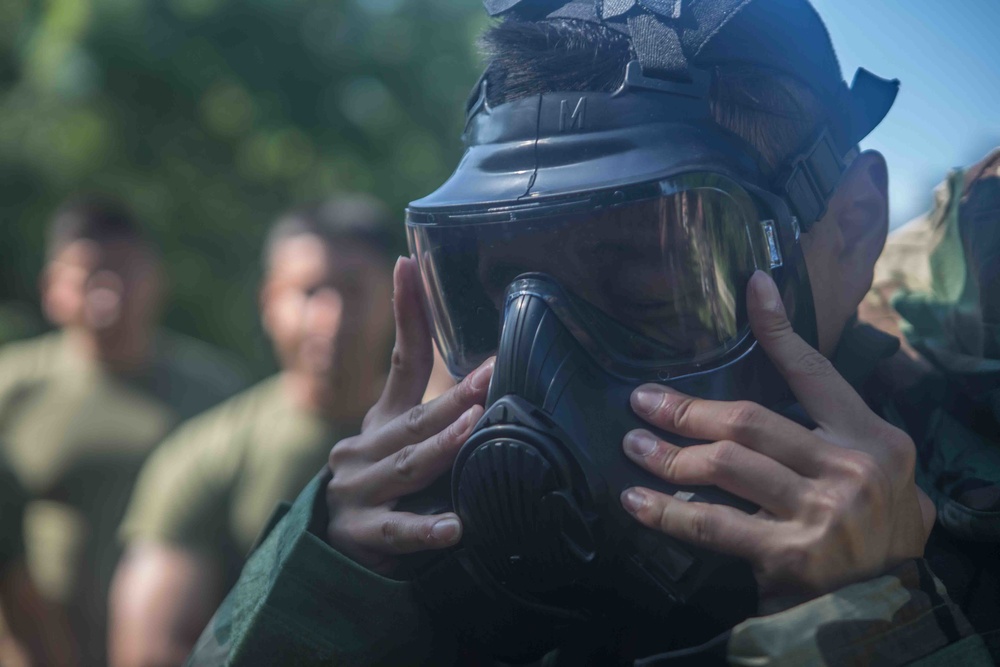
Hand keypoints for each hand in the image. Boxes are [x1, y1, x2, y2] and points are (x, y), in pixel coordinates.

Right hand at [326, 257, 493, 573]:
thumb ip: (436, 416)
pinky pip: (398, 530)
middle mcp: (365, 446)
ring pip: (409, 465)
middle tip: (493, 372)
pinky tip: (455, 527)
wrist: (333, 549)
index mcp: (382, 419)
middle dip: (457, 395)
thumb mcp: (402, 444)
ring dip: (443, 446)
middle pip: (416, 417)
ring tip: (474, 427)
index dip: (405, 313)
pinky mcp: (361, 532)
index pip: (400, 360)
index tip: (407, 263)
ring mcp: (358, 489)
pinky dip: (427, 528)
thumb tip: (495, 379)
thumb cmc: (386, 487)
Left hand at [620, 271, 934, 600]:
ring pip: (724, 466)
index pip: (814, 372)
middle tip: (643, 400)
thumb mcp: (869, 462)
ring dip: (668, 455)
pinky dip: (668, 512)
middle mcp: (849, 467)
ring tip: (634, 446)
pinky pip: (713, 524)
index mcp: (868, 435)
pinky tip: (637, 502)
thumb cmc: (871, 523)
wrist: (893, 598)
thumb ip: (823, 425)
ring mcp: (821, 512)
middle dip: (687, 410)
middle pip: (748, 421)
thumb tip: (756, 385)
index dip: (779, 330)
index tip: (752, 287)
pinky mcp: (792, 556)